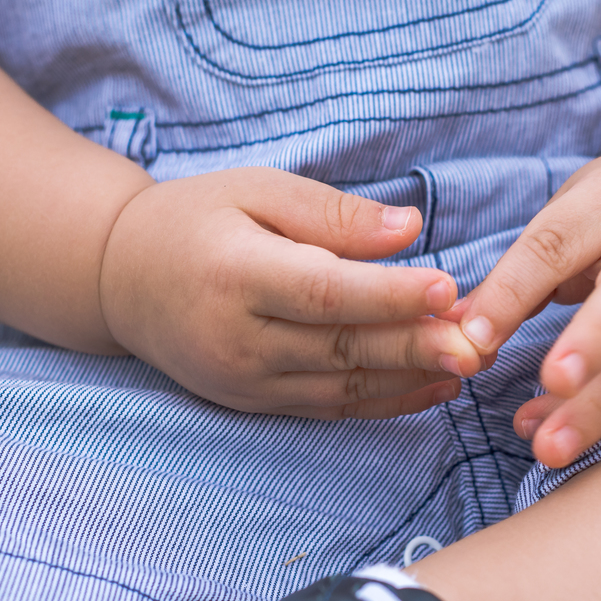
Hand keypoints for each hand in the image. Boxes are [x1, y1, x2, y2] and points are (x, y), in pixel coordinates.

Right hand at [99, 167, 485, 417]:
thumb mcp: (257, 190)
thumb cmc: (196, 219)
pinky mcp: (254, 403)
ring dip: (412, 378)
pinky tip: (435, 389)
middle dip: (417, 347)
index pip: (322, 292)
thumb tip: (410, 230)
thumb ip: (333, 215)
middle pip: (340, 348)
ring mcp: (243, 381)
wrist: (120, 279)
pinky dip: (386, 403)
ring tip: (472, 360)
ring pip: (343, 387)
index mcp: (233, 274)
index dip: (388, 295)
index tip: (448, 288)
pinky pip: (330, 410)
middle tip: (480, 342)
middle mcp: (236, 339)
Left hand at [452, 146, 600, 467]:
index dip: (514, 291)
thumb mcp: (575, 210)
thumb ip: (521, 268)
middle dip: (594, 340)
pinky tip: (561, 439)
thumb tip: (454, 324)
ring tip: (549, 448)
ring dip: (600, 407)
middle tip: (554, 380)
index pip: (557, 245)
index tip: (474, 339)